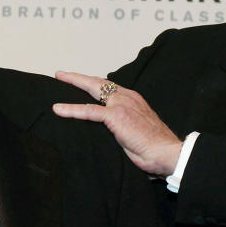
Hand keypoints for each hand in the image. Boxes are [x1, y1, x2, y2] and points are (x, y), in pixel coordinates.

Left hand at [52, 72, 181, 176]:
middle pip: (99, 82)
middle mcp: (127, 97)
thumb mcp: (137, 131)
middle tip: (63, 74)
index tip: (83, 82)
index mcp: (133, 100)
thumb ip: (124, 126)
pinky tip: (59, 109)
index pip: (110, 88)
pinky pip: (88, 111)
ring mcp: (121, 105)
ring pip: (93, 89)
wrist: (167, 152)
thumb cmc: (155, 148)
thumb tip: (113, 132)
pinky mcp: (115, 116)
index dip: (95, 84)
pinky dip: (72, 109)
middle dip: (79, 77)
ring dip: (73, 83)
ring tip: (59, 79)